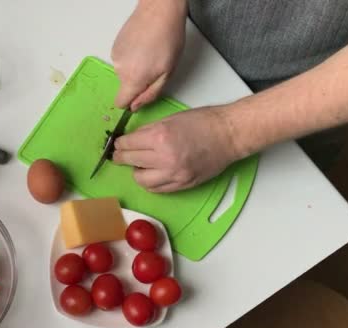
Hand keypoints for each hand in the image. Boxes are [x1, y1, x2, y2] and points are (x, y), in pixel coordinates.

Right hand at [111, 0, 186, 110]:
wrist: (159, 12)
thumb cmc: (168, 39)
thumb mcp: (167, 73)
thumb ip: (150, 94)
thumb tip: (135, 106)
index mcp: (133, 79)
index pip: (120, 102)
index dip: (131, 102)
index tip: (140, 95)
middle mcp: (120, 69)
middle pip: (125, 86)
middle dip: (138, 81)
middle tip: (153, 66)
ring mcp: (115, 56)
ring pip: (124, 72)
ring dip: (135, 67)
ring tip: (149, 53)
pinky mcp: (114, 46)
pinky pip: (122, 60)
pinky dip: (130, 57)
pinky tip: (142, 46)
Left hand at [113, 106, 241, 192]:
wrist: (229, 135)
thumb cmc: (204, 122)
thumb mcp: (170, 119)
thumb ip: (148, 131)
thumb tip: (131, 139)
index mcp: (160, 137)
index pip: (127, 144)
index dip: (119, 144)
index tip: (117, 144)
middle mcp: (164, 158)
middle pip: (130, 161)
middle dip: (122, 157)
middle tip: (120, 155)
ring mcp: (174, 174)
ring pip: (141, 180)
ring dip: (137, 172)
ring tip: (140, 165)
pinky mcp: (182, 184)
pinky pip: (157, 189)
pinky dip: (150, 182)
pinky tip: (152, 174)